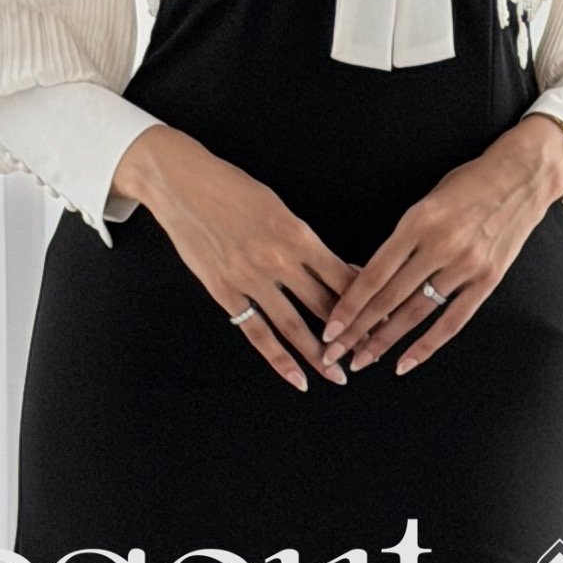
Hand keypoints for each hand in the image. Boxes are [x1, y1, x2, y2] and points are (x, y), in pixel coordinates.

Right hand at [115, 126, 351, 390]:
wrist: (181, 183)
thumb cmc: (233, 189)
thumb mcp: (278, 206)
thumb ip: (304, 241)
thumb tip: (337, 269)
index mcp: (297, 234)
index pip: (342, 276)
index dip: (365, 300)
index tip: (381, 317)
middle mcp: (278, 260)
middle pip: (325, 305)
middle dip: (350, 332)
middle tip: (369, 352)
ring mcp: (250, 279)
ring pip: (295, 326)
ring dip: (320, 355)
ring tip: (338, 376)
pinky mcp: (225, 292)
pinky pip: (257, 333)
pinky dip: (278, 359)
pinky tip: (297, 378)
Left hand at [318, 114, 562, 377]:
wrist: (523, 176)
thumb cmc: (469, 183)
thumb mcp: (427, 200)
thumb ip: (403, 238)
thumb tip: (373, 278)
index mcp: (418, 221)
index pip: (374, 273)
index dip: (348, 305)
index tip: (329, 328)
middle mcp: (441, 245)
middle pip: (389, 298)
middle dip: (357, 330)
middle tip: (334, 353)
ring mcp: (466, 265)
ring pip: (416, 313)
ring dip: (385, 341)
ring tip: (362, 360)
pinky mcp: (488, 280)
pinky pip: (452, 321)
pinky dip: (427, 345)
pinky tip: (405, 362)